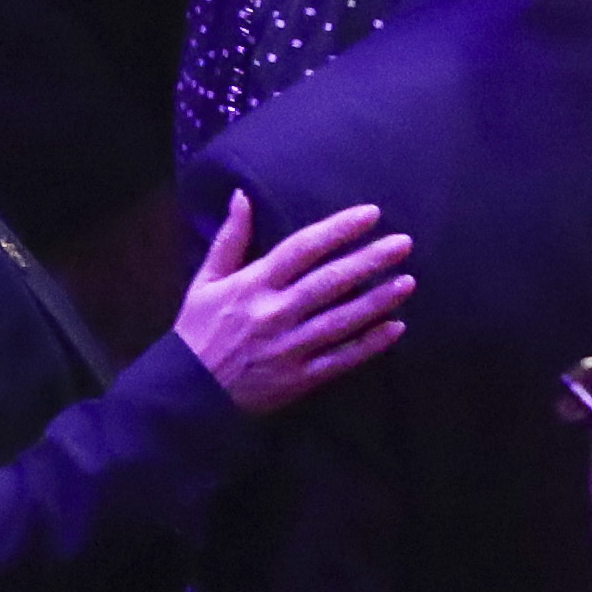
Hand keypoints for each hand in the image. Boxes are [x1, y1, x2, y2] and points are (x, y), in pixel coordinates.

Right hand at [175, 193, 413, 416]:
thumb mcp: (205, 282)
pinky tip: (396, 328)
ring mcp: (288, 348)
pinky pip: (340, 359)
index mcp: (252, 286)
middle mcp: (273, 314)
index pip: (302, 249)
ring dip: (377, 300)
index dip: (338, 230)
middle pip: (329, 281)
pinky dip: (369, 345)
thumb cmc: (197, 333)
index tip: (371, 214)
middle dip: (369, 260)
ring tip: (408, 282)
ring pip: (341, 320)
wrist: (184, 395)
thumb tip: (241, 196)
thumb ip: (229, 239)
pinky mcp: (298, 379)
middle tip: (403, 243)